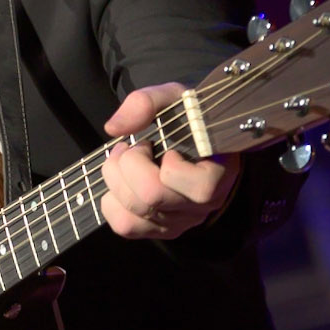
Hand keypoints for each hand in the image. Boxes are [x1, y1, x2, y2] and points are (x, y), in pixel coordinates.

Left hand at [100, 84, 239, 239]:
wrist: (197, 136)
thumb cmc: (188, 119)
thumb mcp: (174, 99)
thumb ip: (147, 103)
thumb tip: (114, 128)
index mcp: (217, 173)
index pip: (181, 181)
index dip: (155, 159)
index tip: (154, 143)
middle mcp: (203, 205)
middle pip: (151, 198)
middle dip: (126, 165)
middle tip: (130, 147)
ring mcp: (182, 222)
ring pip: (133, 215)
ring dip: (114, 182)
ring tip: (123, 162)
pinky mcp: (162, 231)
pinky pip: (125, 227)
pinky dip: (111, 203)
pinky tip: (121, 184)